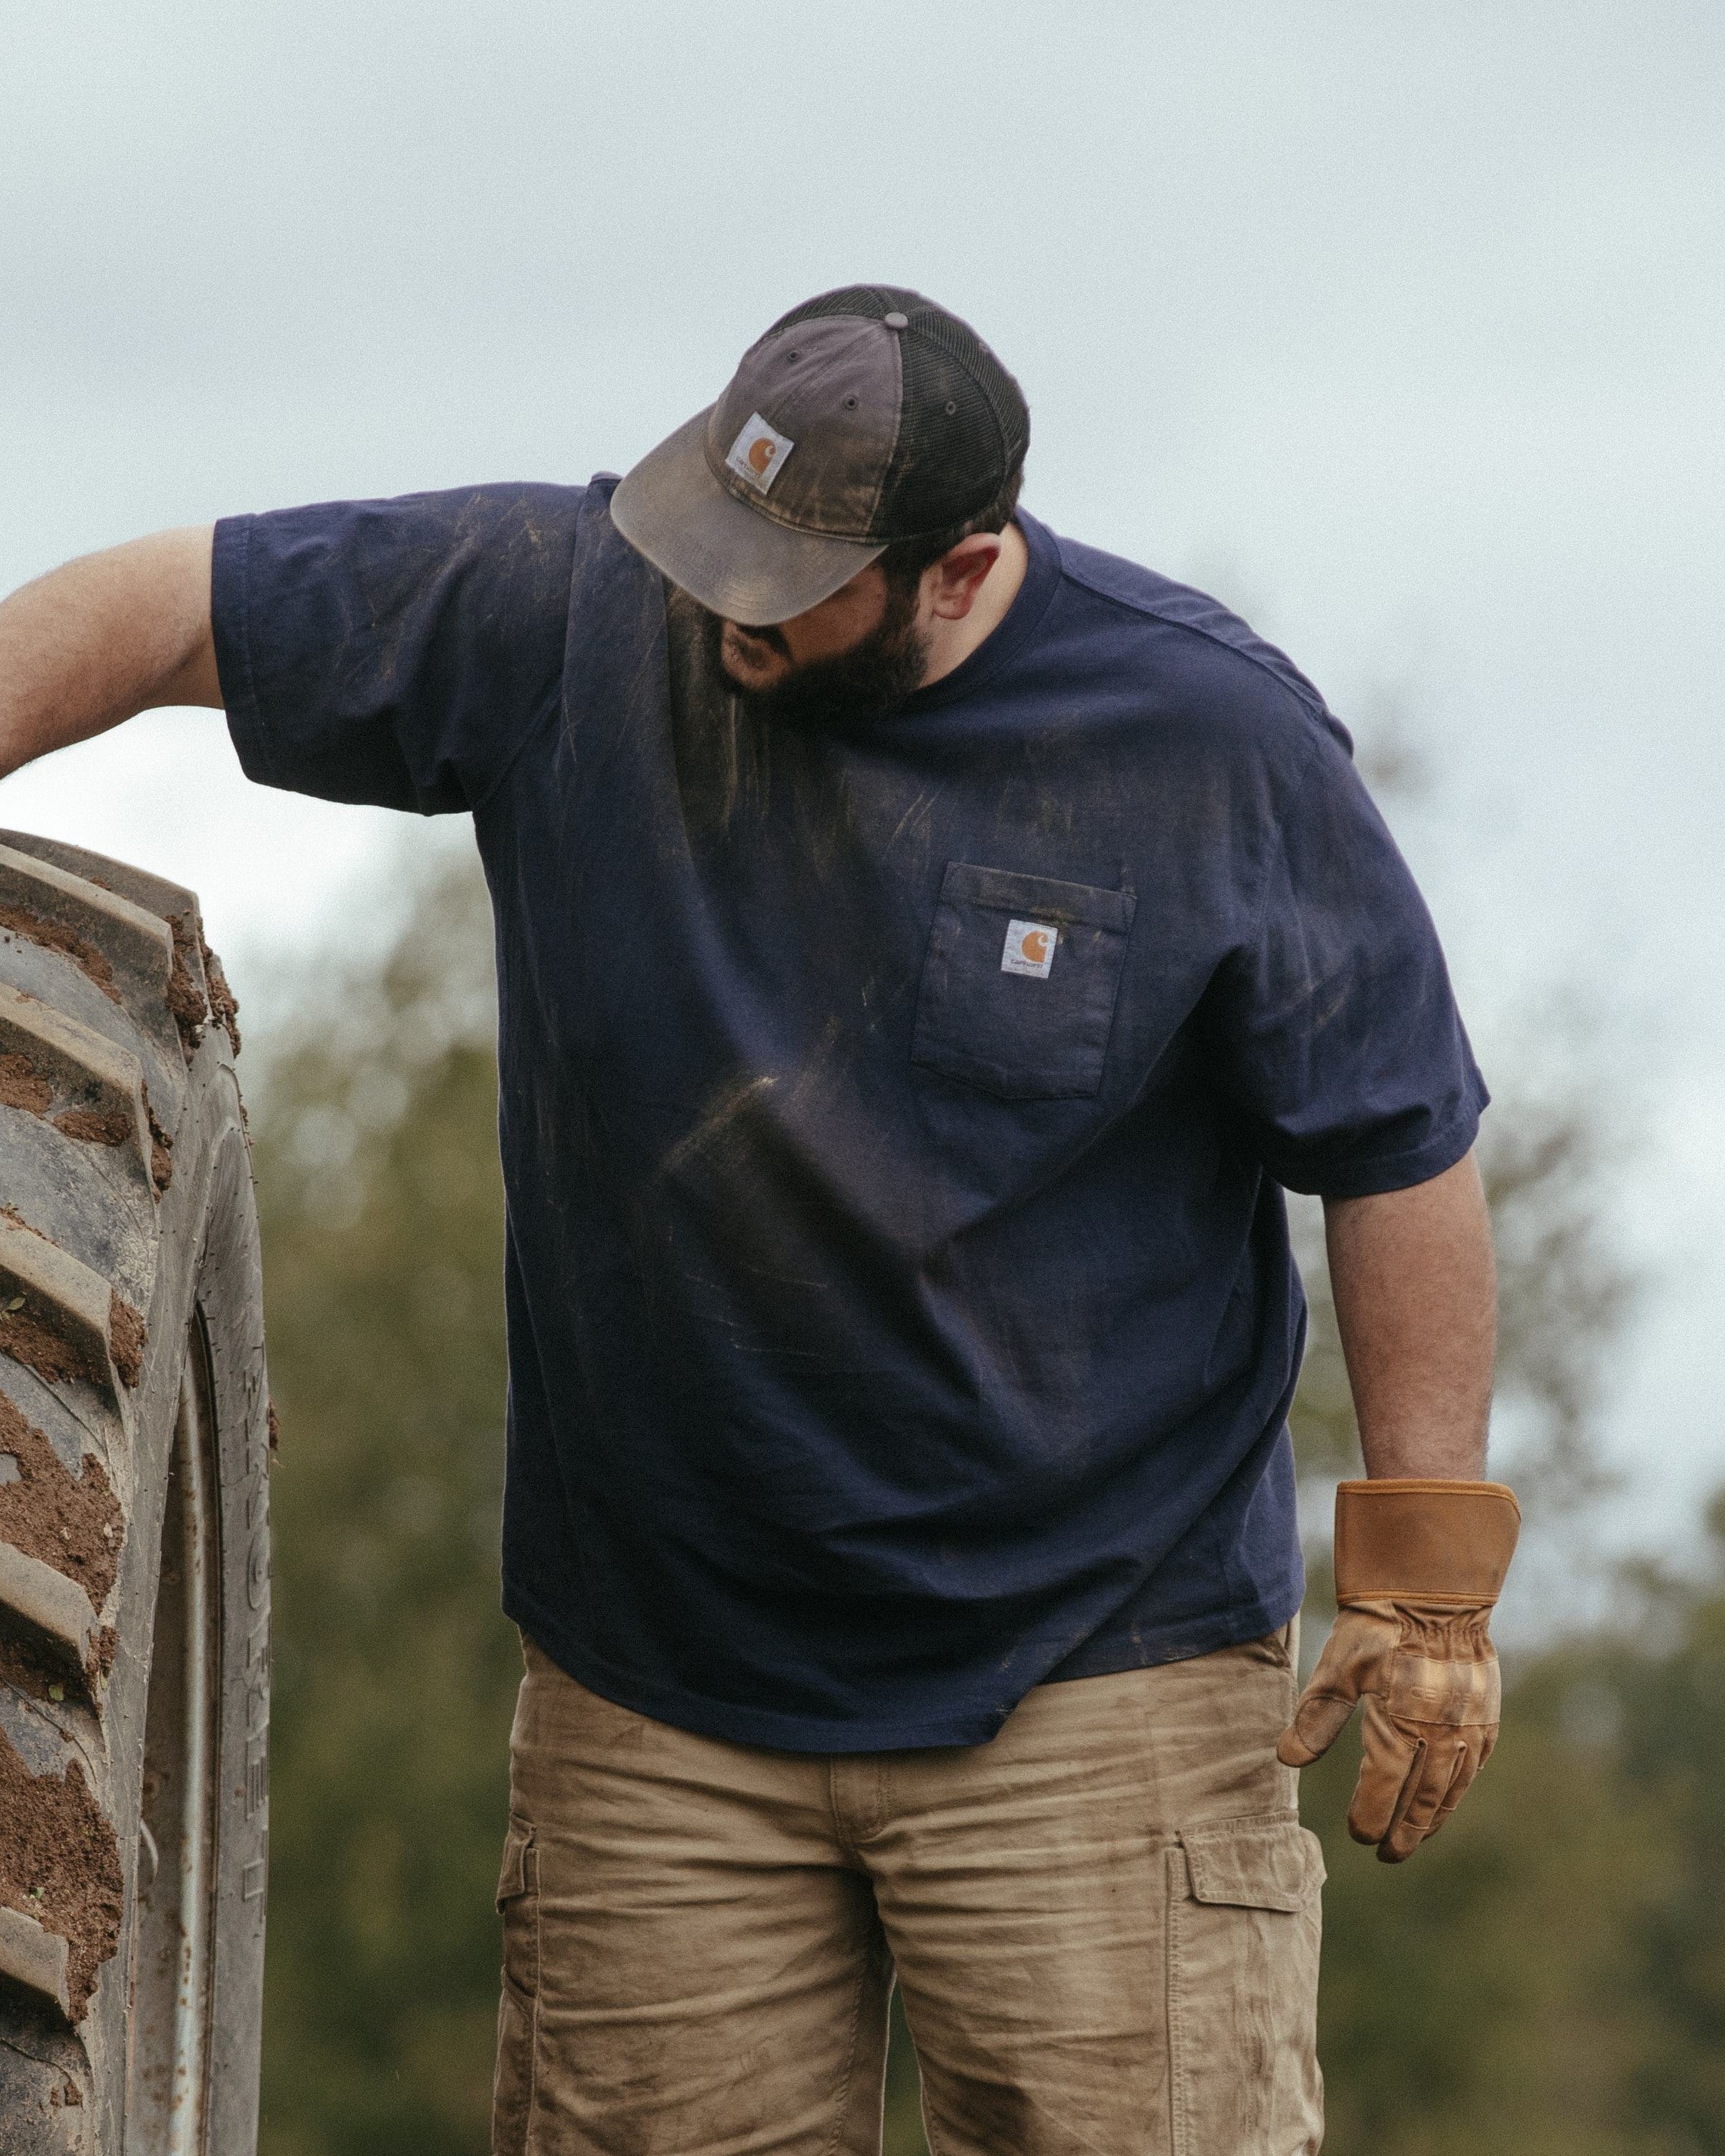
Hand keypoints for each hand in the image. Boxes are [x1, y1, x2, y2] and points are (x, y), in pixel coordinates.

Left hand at [1277, 1479, 1518, 1863]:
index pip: (1383, 1789)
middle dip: (1404, 1831)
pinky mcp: (1486, 1713)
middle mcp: (1440, 1733)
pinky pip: (1475, 1763)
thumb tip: (1288, 1761)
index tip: (1358, 1835)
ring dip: (1434, 1817)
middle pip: (1421, 1799)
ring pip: (1452, 1786)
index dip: (1370, 1817)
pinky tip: (1448, 1797)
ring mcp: (1469, 1725)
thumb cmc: (1377, 1626)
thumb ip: (1316, 1717)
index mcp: (1401, 1724)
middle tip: (1388, 1854)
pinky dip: (1460, 1787)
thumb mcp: (1338, 1667)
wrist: (1434, 1588)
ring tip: (1415, 1837)